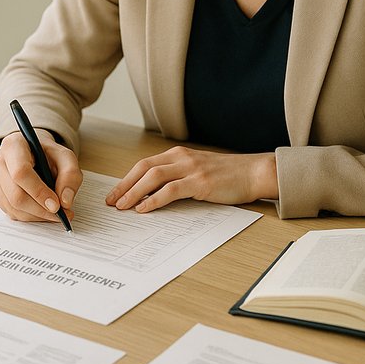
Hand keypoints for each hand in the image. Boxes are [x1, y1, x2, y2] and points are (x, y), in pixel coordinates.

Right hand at [0, 129, 82, 222]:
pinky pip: (11, 212)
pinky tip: (43, 210)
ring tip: (56, 213)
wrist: (33, 152)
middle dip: (40, 209)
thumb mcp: (66, 157)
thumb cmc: (47, 154)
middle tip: (61, 214)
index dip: (39, 192)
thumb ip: (70, 175)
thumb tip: (65, 201)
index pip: (21, 173)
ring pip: (13, 207)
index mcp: (13, 146)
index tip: (56, 205)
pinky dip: (30, 216)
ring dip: (37, 216)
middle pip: (15, 195)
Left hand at [105, 146, 277, 212]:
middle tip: (111, 201)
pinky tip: (144, 209)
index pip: (145, 165)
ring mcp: (191, 168)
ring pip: (153, 177)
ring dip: (134, 192)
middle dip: (124, 185)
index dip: (127, 179)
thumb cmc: (227, 176)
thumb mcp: (197, 171)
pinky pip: (170, 190)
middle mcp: (181, 158)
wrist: (253, 172)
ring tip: (123, 206)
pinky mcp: (200, 182)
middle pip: (143, 169)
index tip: (114, 193)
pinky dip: (154, 199)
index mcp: (178, 155)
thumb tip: (153, 195)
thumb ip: (178, 177)